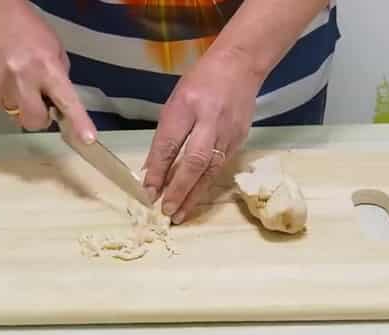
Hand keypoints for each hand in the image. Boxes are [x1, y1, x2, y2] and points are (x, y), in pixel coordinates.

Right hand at [0, 0, 94, 140]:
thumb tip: (60, 104)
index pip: (66, 101)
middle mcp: (23, 78)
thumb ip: (60, 78)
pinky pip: (2, 108)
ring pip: (17, 117)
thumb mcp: (56, 50)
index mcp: (46, 67)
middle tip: (42, 102)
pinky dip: (9, 100)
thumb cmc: (29, 29)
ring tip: (22, 84)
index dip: (78, 122)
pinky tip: (9, 80)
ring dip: (24, 107)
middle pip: (35, 121)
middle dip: (41, 118)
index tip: (87, 139)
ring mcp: (1, 84)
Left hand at [143, 48, 263, 223]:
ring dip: (194, 195)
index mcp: (187, 105)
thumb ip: (164, 136)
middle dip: (179, 188)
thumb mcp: (175, 102)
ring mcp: (228, 132)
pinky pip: (220, 167)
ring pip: (210, 170)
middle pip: (194, 160)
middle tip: (166, 210)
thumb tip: (151, 170)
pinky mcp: (240, 140)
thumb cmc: (200, 82)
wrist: (240, 66)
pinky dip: (206, 185)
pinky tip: (195, 198)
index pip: (169, 143)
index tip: (148, 191)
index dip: (158, 170)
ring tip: (180, 214)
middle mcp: (209, 120)